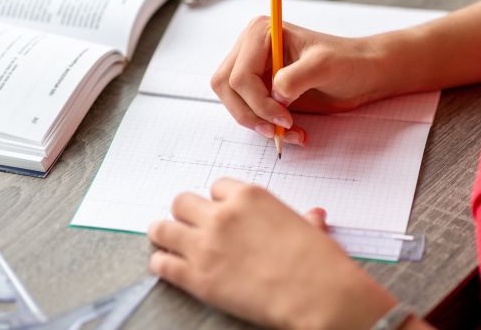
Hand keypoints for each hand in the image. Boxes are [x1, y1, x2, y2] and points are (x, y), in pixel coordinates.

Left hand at [148, 179, 397, 329]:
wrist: (315, 294)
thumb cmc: (318, 260)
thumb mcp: (310, 229)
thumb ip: (304, 219)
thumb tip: (313, 216)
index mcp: (250, 197)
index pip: (217, 186)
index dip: (218, 200)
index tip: (219, 210)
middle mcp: (222, 215)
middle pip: (183, 202)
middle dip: (186, 212)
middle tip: (190, 224)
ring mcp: (205, 245)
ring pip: (163, 228)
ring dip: (164, 232)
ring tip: (165, 239)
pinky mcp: (195, 277)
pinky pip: (162, 263)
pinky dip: (162, 263)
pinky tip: (166, 265)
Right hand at [210, 16, 385, 145]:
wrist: (363, 73)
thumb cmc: (348, 62)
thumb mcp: (325, 65)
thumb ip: (296, 78)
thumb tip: (274, 94)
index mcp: (260, 33)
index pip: (239, 76)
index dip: (258, 102)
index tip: (285, 118)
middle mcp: (251, 49)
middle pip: (227, 89)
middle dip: (251, 114)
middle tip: (278, 131)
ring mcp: (254, 70)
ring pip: (234, 103)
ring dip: (259, 124)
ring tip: (291, 133)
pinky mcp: (262, 89)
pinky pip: (250, 113)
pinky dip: (267, 127)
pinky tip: (294, 132)